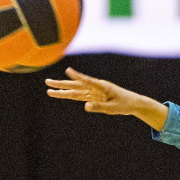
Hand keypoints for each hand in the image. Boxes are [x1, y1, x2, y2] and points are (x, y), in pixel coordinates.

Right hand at [45, 68, 168, 129]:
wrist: (133, 103)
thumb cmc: (124, 104)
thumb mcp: (113, 108)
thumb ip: (99, 107)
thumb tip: (85, 106)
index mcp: (102, 87)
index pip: (87, 81)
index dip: (77, 76)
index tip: (68, 71)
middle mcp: (95, 87)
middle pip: (75, 85)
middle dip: (61, 84)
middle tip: (47, 82)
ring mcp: (93, 91)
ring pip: (75, 91)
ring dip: (62, 90)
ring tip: (49, 90)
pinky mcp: (93, 96)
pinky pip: (79, 96)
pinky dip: (69, 95)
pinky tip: (60, 94)